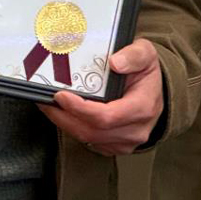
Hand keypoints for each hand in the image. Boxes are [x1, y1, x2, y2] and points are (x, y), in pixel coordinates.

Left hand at [38, 38, 162, 154]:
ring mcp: (125, 141)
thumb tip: (115, 62)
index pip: (107, 116)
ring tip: (49, 104)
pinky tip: (62, 113)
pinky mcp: (115, 145)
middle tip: (46, 100)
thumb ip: (133, 55)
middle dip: (64, 117)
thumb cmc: (146, 72)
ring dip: (65, 123)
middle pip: (92, 131)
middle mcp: (135, 129)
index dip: (81, 109)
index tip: (61, 96)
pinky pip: (89, 141)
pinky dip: (72, 127)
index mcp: (142, 107)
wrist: (155, 90)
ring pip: (88, 139)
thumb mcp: (145, 53)